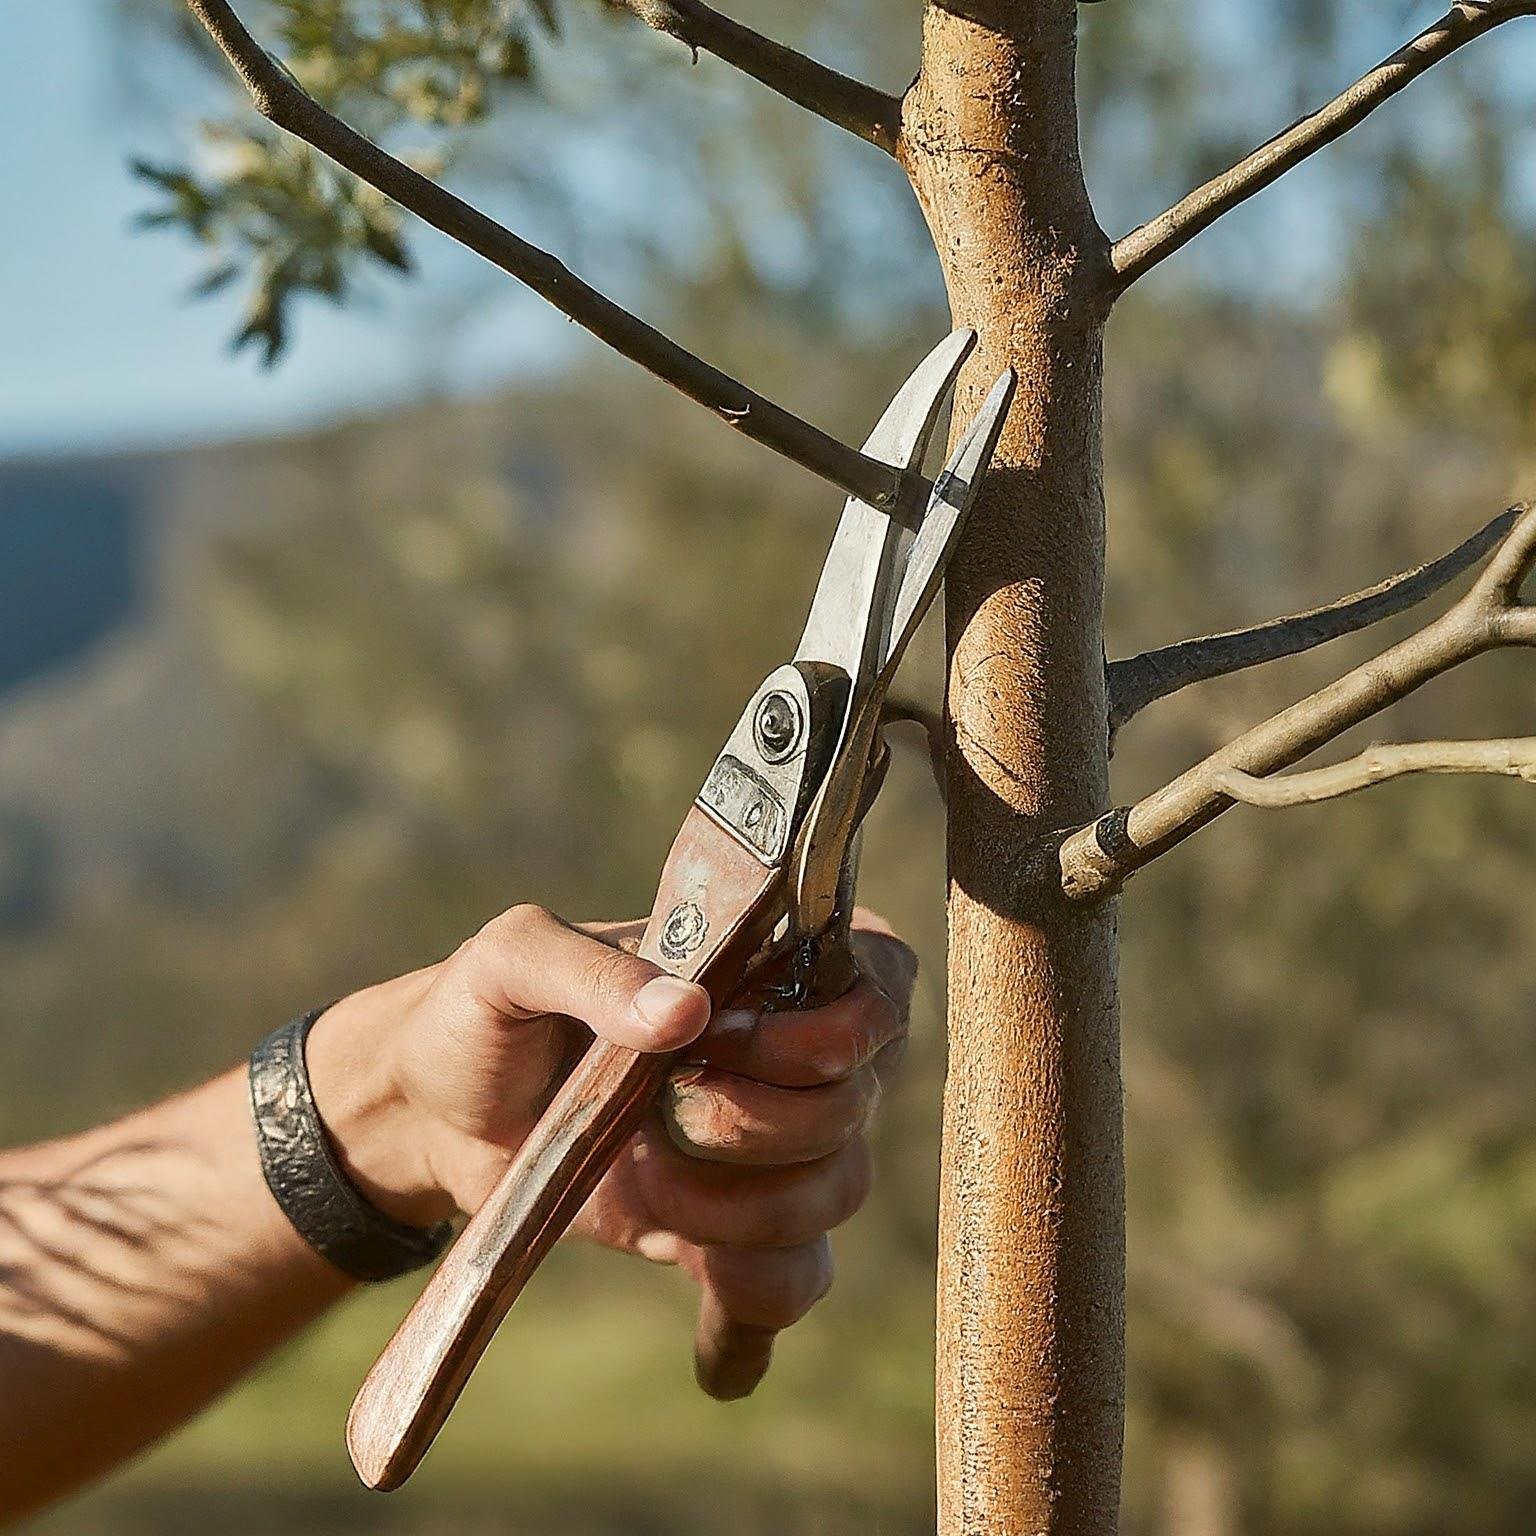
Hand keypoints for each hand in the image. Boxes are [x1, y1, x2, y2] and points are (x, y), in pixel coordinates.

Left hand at [306, 903, 913, 1348]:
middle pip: (853, 1106)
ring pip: (835, 1193)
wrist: (436, 1112)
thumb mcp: (510, 960)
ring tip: (647, 1188)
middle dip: (752, 1125)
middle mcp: (785, 1049)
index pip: (882, 980)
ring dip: (740, 1211)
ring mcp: (764, 1145)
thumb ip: (589, 968)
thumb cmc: (483, 1010)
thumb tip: (685, 1011)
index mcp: (758, 960)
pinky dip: (755, 1314)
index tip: (730, 1043)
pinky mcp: (729, 1225)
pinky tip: (707, 1348)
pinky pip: (795, 1281)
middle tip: (663, 1110)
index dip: (839, 1027)